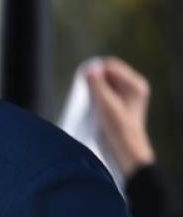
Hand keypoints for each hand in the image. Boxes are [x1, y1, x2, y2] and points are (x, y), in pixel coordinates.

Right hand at [85, 56, 154, 177]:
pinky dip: (97, 96)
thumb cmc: (120, 131)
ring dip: (94, 88)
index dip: (95, 70)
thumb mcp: (106, 106)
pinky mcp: (121, 105)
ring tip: (87, 99)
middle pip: (109, 73)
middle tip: (82, 90)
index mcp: (135, 84)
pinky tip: (91, 105)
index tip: (81, 79)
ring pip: (106, 83)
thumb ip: (98, 86)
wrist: (127, 151)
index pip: (111, 66)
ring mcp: (128, 96)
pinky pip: (106, 93)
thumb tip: (90, 68)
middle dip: (94, 79)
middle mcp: (134, 87)